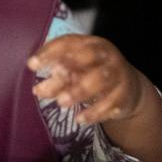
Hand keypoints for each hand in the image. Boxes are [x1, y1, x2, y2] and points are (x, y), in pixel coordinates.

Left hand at [29, 34, 147, 124]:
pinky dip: (94, 112)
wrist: (130, 88)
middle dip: (70, 64)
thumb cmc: (94, 73)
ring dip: (79, 90)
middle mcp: (106, 55)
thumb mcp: (78, 67)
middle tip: (53, 75)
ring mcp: (118, 74)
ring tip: (61, 102)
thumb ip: (59, 74)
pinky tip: (79, 119)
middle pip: (89, 56)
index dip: (50, 52)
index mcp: (90, 44)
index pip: (69, 43)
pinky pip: (110, 103)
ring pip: (100, 79)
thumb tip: (38, 89)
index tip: (32, 65)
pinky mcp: (125, 95)